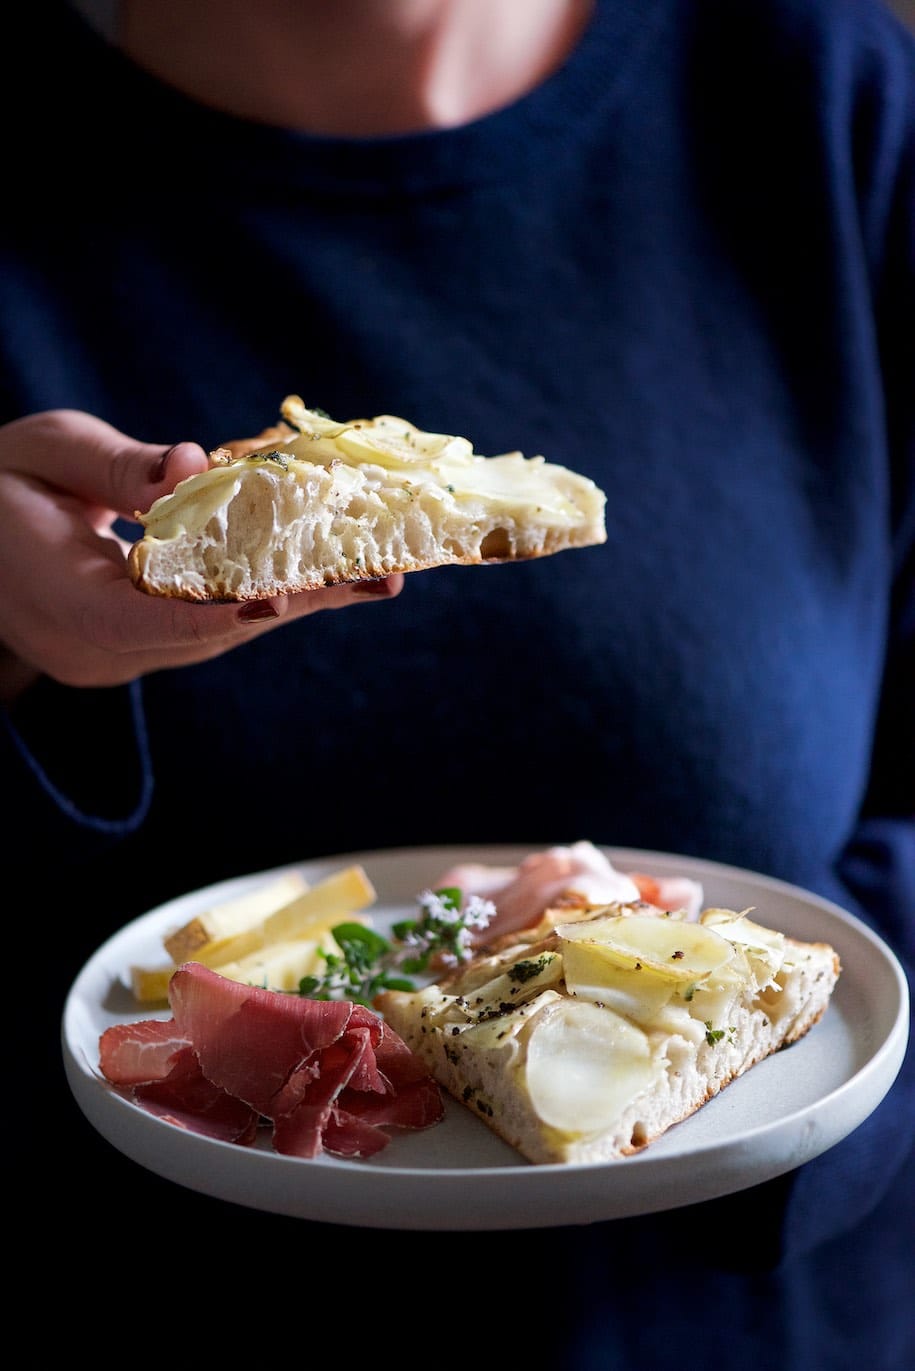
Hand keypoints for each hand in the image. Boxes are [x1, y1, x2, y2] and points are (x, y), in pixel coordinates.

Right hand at [0, 410, 402, 701]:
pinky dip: (260, 593)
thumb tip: (193, 464)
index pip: (145, 620)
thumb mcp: (43, 452)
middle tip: (379, 576)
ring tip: (375, 574)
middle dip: (296, 600)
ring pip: (217, 632)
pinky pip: (206, 625)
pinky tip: (321, 572)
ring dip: (294, 600)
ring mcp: (117, 658)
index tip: (286, 595)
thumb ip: (115, 464)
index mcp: (55, 601)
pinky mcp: (136, 649)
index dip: (221, 609)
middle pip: (207, 631)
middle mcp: (93, 649)